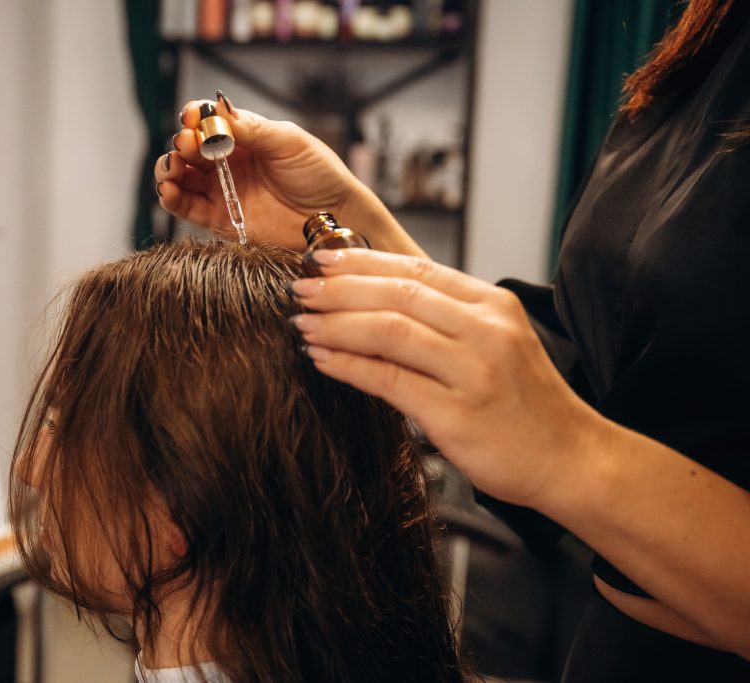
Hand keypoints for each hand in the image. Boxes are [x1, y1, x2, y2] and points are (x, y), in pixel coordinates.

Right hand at [153, 92, 422, 254]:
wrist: (335, 219)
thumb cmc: (320, 175)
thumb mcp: (289, 142)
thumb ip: (252, 129)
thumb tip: (218, 110)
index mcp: (244, 138)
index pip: (207, 122)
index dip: (194, 118)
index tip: (192, 119)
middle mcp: (228, 163)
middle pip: (188, 148)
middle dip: (181, 143)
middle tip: (187, 144)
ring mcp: (222, 192)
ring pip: (180, 177)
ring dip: (168, 168)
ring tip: (173, 167)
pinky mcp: (220, 221)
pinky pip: (186, 208)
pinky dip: (171, 198)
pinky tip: (169, 189)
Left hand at [287, 248, 605, 506]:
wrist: (572, 459)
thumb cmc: (526, 404)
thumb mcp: (496, 344)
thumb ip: (448, 319)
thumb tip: (376, 300)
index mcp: (493, 305)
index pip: (417, 268)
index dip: (362, 261)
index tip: (321, 260)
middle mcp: (485, 330)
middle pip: (398, 294)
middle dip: (339, 289)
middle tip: (298, 290)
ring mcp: (472, 372)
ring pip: (389, 331)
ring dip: (336, 325)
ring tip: (302, 324)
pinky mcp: (456, 414)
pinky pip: (388, 380)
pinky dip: (348, 366)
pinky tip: (321, 360)